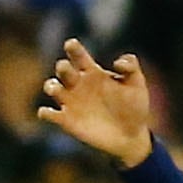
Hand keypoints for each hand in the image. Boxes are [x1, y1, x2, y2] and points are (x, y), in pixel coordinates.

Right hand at [39, 38, 154, 169]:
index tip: (71, 45)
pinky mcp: (66, 120)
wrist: (131, 137)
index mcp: (92, 72)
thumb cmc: (134, 108)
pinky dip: (46, 112)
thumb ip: (131, 68)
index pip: (78, 55)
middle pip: (63, 69)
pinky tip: (50, 113)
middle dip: (62, 67)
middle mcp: (78, 84)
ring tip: (56, 89)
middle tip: (66, 69)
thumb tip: (118, 62)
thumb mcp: (137, 85)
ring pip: (51, 87)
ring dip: (51, 86)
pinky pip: (48, 114)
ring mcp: (70, 101)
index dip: (73, 48)